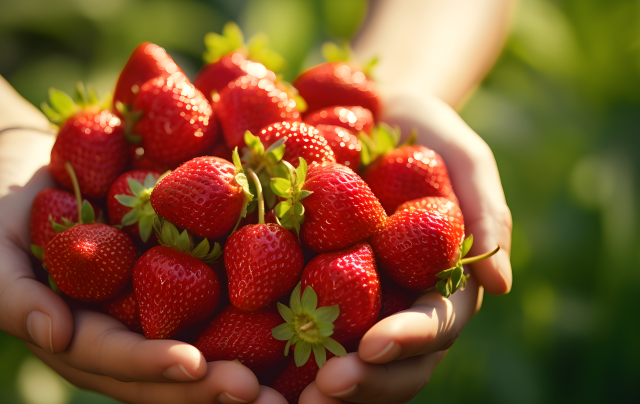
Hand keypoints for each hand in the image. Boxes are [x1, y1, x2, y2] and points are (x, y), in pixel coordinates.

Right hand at [0, 130, 275, 403]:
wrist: (47, 161)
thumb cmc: (8, 205)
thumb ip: (11, 293)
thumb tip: (53, 336)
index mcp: (84, 336)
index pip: (120, 362)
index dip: (155, 367)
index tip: (194, 366)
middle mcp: (130, 332)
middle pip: (174, 372)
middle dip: (214, 387)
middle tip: (260, 395)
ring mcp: (161, 307)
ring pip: (208, 346)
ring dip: (250, 365)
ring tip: (292, 379)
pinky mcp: (189, 273)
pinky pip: (224, 299)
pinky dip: (261, 314)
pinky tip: (302, 318)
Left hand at [298, 91, 511, 402]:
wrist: (367, 112)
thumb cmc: (421, 132)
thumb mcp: (461, 157)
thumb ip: (486, 212)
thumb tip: (501, 286)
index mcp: (439, 282)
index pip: (435, 325)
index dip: (410, 341)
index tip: (374, 346)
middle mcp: (399, 303)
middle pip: (392, 363)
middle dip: (365, 382)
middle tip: (324, 389)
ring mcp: (357, 301)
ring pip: (350, 363)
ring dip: (324, 388)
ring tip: (288, 398)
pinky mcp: (312, 288)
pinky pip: (301, 331)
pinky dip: (283, 356)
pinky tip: (251, 369)